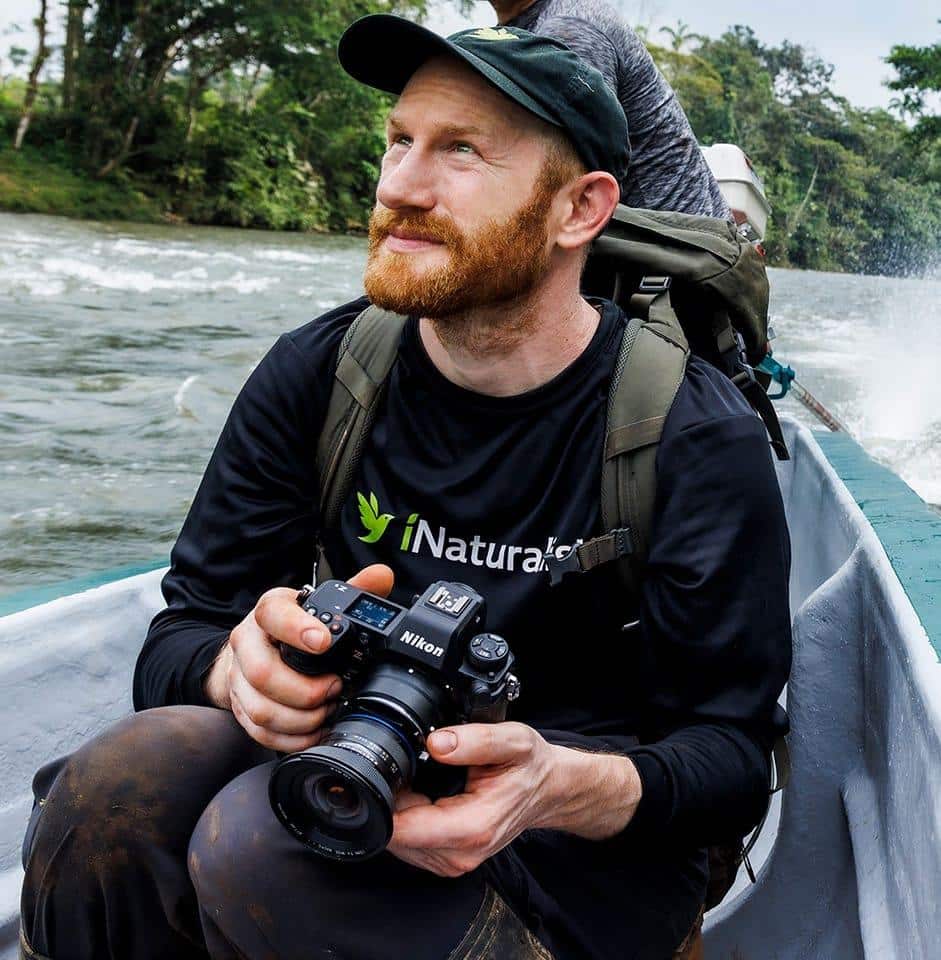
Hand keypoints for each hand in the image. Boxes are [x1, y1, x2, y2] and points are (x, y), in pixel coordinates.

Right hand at [204, 564, 393, 750]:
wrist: (252, 647)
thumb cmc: (290, 624)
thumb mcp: (318, 603)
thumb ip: (353, 589)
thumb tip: (382, 576)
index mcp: (269, 612)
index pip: (273, 616)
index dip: (297, 629)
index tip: (323, 641)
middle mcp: (248, 644)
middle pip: (263, 673)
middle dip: (305, 690)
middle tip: (334, 689)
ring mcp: (240, 678)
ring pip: (261, 709)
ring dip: (300, 719)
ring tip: (326, 712)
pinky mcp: (240, 706)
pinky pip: (259, 732)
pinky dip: (290, 738)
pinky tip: (313, 731)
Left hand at [388, 723, 642, 876]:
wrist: (548, 792)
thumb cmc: (531, 767)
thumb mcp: (513, 740)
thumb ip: (476, 740)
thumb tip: (436, 741)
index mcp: (472, 828)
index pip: (403, 830)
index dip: (382, 802)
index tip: (379, 775)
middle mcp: (459, 854)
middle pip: (394, 834)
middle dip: (388, 801)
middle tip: (404, 768)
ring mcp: (452, 861)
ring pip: (398, 840)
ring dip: (398, 809)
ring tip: (418, 779)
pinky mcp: (446, 859)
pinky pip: (409, 841)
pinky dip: (408, 817)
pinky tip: (423, 794)